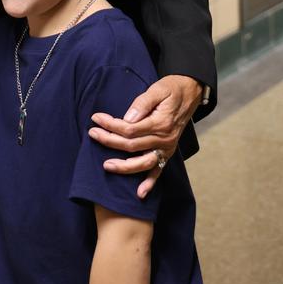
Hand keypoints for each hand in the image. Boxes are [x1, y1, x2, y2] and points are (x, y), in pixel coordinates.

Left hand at [88, 75, 202, 198]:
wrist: (190, 93)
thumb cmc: (171, 89)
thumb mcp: (157, 89)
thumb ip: (142, 104)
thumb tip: (127, 118)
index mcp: (160, 123)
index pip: (130, 129)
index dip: (111, 125)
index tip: (96, 118)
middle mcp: (164, 139)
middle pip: (132, 146)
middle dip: (110, 141)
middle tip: (92, 134)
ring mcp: (167, 148)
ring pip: (143, 163)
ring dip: (124, 167)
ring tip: (106, 166)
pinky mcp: (168, 153)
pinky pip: (159, 171)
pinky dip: (150, 184)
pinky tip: (140, 194)